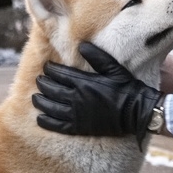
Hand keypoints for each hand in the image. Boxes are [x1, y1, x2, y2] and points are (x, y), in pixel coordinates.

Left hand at [33, 42, 161, 145]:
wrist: (136, 111)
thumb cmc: (126, 87)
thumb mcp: (113, 68)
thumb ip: (97, 56)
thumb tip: (81, 45)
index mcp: (84, 82)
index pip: (59, 73)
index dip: (50, 69)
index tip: (46, 67)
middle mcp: (77, 98)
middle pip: (51, 89)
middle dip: (43, 84)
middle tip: (40, 81)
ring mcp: (77, 114)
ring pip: (50, 107)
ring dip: (40, 101)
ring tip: (36, 98)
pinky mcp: (79, 127)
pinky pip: (57, 125)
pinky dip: (46, 121)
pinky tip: (40, 118)